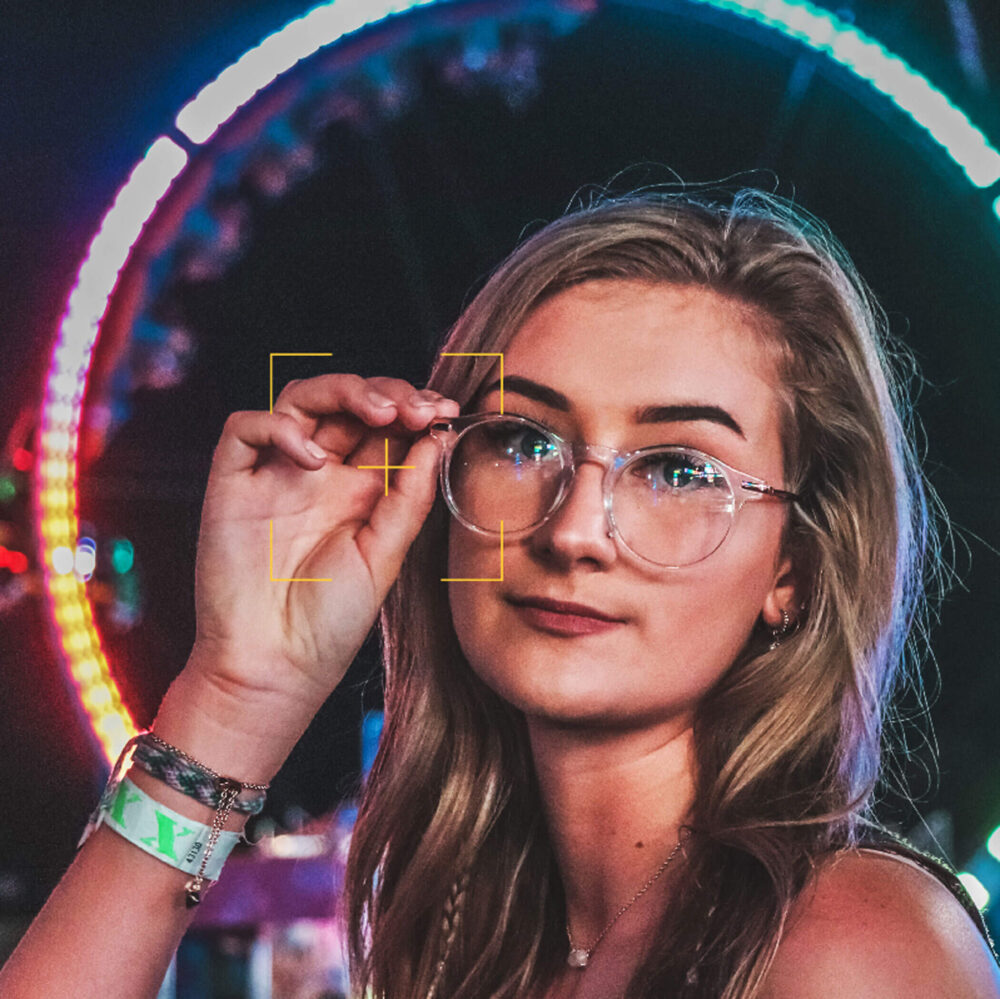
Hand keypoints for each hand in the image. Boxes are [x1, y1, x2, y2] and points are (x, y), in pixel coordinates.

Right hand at [188, 373, 457, 707]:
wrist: (275, 668)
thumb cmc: (332, 622)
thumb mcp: (385, 556)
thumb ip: (408, 497)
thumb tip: (435, 440)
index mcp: (360, 490)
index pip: (386, 427)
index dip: (415, 410)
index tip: (447, 414)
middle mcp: (319, 474)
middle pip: (348, 403)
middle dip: (388, 392)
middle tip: (417, 409)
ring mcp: (275, 474)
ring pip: (301, 399)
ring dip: (343, 391)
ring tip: (380, 412)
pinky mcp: (232, 483)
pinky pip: (244, 428)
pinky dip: (277, 427)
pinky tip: (312, 458)